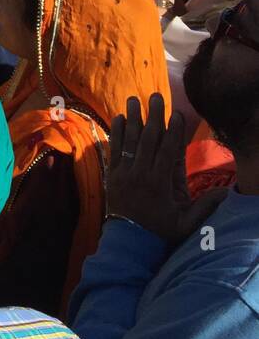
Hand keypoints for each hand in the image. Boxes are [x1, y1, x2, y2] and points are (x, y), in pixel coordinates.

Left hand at [106, 94, 219, 244]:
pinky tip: (117, 119)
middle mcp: (140, 174)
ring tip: (133, 99)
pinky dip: (115, 133)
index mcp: (159, 183)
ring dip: (131, 118)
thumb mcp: (186, 223)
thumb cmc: (160, 232)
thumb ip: (205, 207)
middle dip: (152, 116)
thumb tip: (227, 193)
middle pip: (147, 139)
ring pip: (128, 141)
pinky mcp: (111, 175)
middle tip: (155, 96)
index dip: (173, 131)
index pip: (168, 151)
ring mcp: (123, 173)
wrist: (128, 242)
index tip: (178, 113)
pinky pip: (112, 150)